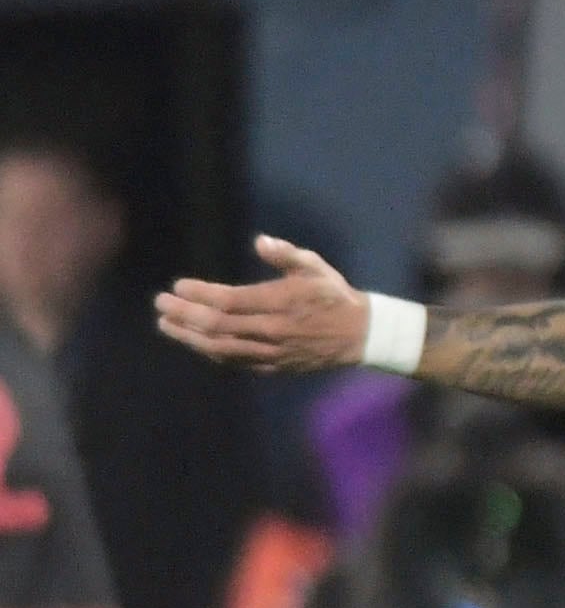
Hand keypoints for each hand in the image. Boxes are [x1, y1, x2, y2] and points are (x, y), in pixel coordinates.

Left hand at [155, 236, 371, 373]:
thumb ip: (286, 254)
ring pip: (221, 347)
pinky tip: (195, 342)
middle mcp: (272, 330)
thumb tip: (259, 241)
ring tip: (166, 325)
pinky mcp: (274, 366)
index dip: (200, 294)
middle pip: (217, 325)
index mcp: (280, 303)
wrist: (360, 336)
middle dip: (184, 314)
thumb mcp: (315, 267)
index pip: (229, 301)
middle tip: (160, 304)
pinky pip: (235, 361)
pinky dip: (211, 352)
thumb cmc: (333, 295)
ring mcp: (272, 352)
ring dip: (189, 336)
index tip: (178, 286)